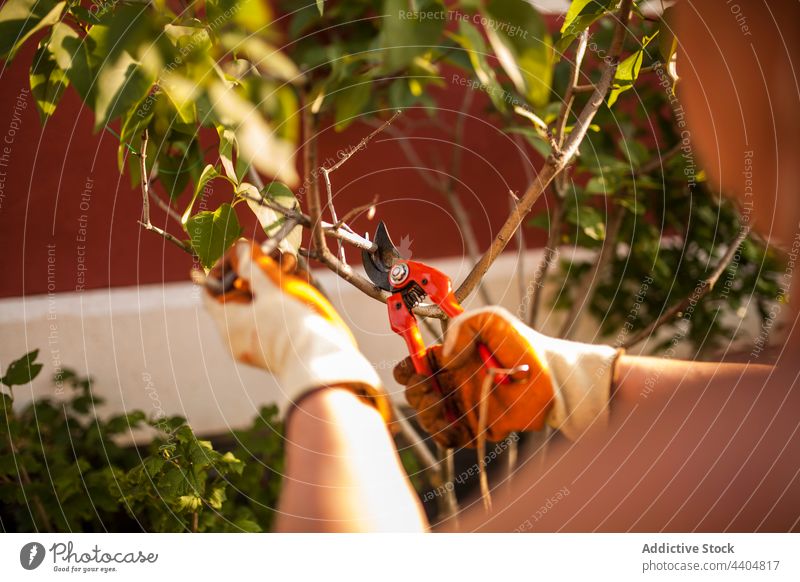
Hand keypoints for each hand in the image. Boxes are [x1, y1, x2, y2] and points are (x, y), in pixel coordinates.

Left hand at [203, 240, 389, 421]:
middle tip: (270, 262)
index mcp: (228, 323)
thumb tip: (240, 248)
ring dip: (267, 290)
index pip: (210, 292)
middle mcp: (234, 339)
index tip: (238, 256)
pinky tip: (295, 294)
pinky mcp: (269, 353)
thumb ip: (254, 269)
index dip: (220, 270)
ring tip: (289, 274)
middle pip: (233, 300)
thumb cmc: (293, 325)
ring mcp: (251, 348)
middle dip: (251, 277)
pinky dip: (274, 308)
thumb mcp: (272, 291)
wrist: (320, 363)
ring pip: (251, 311)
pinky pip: (264, 325)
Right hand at [394, 307, 619, 447]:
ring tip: (443, 411)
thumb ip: (464, 326)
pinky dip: (446, 436)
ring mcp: (462, 407)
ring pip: (427, 419)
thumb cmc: (524, 346)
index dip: (407, 367)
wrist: (553, 379)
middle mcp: (452, 382)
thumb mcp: (493, 321)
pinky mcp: (475, 429)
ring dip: (427, 417)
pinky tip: (458, 427)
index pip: (415, 363)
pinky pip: (449, 439)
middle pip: (415, 393)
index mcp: (450, 356)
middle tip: (431, 391)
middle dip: (416, 394)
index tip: (415, 369)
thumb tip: (444, 356)